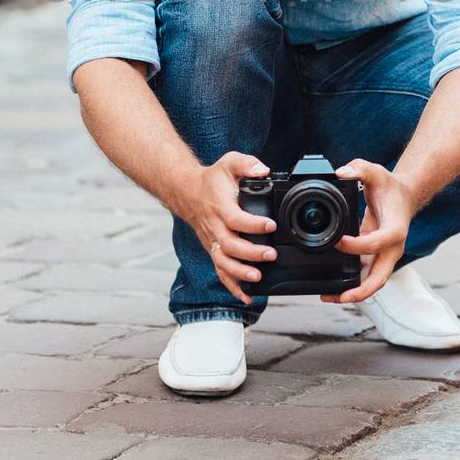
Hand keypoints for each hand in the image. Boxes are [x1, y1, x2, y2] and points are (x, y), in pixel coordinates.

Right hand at [177, 151, 277, 305]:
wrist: (187, 192)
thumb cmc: (212, 180)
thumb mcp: (229, 163)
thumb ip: (247, 163)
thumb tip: (264, 170)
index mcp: (220, 206)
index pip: (236, 219)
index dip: (254, 224)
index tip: (271, 225)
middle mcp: (215, 227)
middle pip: (230, 246)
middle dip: (251, 253)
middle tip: (270, 254)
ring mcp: (212, 241)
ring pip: (223, 262)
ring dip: (240, 273)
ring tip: (258, 277)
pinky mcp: (213, 250)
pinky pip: (220, 272)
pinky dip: (233, 286)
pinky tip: (247, 296)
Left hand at [320, 159, 416, 304]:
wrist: (403, 196)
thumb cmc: (390, 187)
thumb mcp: (375, 172)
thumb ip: (359, 169)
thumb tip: (341, 172)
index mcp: (396, 230)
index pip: (376, 244)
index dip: (357, 246)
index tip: (338, 241)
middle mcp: (393, 248)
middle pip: (380, 277)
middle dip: (361, 290)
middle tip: (340, 296)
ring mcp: (385, 256)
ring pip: (372, 282)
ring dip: (354, 292)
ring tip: (329, 297)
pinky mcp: (376, 257)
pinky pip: (365, 275)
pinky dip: (351, 283)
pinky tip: (333, 287)